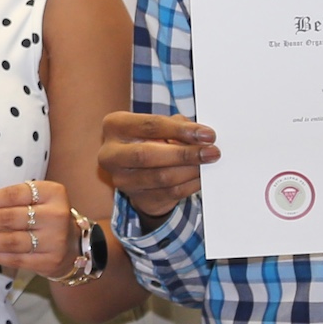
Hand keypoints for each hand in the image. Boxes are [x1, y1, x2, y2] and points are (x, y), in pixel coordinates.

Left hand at [0, 180, 79, 277]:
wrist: (74, 246)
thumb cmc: (45, 218)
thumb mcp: (36, 201)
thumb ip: (9, 202)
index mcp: (51, 192)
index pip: (11, 195)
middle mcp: (55, 215)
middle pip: (6, 218)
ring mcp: (54, 240)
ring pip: (8, 240)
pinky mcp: (50, 261)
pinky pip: (14, 258)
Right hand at [99, 113, 219, 218]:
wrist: (138, 170)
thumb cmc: (151, 139)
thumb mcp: (160, 126)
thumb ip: (177, 125)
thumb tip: (202, 136)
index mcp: (115, 126)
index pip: (150, 126)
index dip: (180, 130)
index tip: (206, 134)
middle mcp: (111, 154)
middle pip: (148, 155)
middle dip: (185, 153)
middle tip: (211, 152)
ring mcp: (122, 179)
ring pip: (161, 177)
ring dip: (191, 170)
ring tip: (208, 163)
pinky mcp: (137, 198)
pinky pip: (169, 193)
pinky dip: (190, 184)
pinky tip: (200, 177)